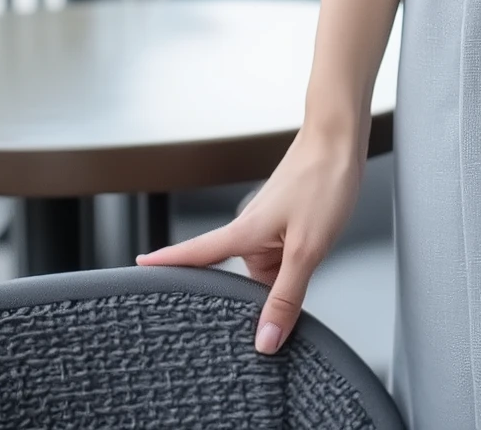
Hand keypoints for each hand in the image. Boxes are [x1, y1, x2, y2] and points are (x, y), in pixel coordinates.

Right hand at [135, 125, 364, 353]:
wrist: (342, 139)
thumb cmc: (322, 179)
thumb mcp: (307, 248)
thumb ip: (286, 296)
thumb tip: (265, 340)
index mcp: (243, 233)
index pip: (194, 255)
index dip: (164, 265)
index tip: (138, 271)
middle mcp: (250, 230)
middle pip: (233, 278)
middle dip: (247, 302)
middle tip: (256, 326)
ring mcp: (269, 226)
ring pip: (263, 272)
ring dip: (276, 285)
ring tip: (298, 284)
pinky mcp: (287, 224)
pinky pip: (279, 260)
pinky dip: (288, 272)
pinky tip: (308, 271)